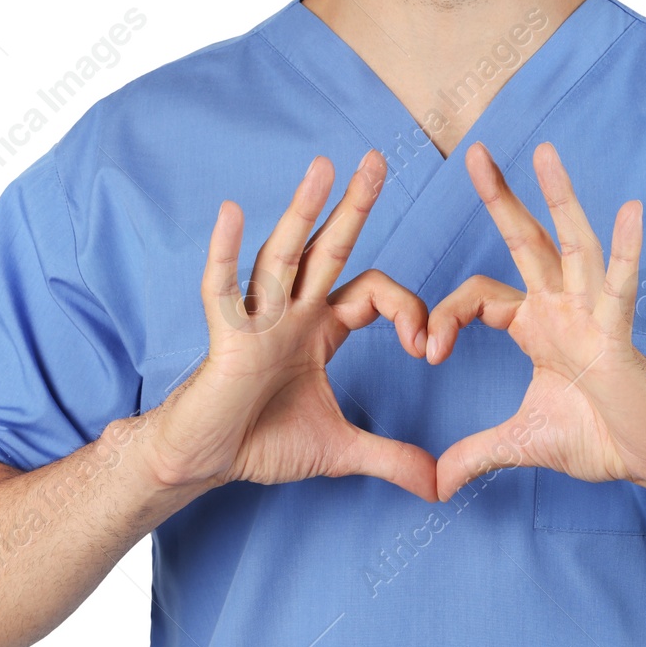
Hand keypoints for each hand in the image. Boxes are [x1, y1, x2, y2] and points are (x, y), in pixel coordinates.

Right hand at [141, 151, 437, 501]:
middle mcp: (290, 313)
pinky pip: (223, 291)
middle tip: (378, 160)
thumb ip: (391, 459)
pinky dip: (227, 253)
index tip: (428, 348)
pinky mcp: (224, 339)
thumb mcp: (340, 450)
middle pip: (328, 250)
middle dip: (354, 207)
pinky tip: (233, 213)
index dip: (408, 312)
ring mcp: (256, 321)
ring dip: (303, 212)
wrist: (206, 462)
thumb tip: (439, 486)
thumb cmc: (263, 442)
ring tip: (324, 167)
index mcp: (320, 329)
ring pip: (282, 256)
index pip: (372, 295)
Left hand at [426, 142, 645, 501]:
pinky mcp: (618, 334)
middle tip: (472, 151)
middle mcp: (562, 307)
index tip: (427, 352)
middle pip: (525, 241)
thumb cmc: (597, 439)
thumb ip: (476, 455)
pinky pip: (621, 288)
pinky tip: (631, 211)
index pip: (478, 297)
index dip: (443, 316)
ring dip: (558, 198)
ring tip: (543, 152)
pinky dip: (626, 251)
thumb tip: (436, 485)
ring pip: (572, 245)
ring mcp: (593, 314)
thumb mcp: (520, 443)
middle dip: (499, 197)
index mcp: (536, 325)